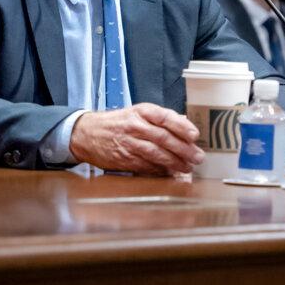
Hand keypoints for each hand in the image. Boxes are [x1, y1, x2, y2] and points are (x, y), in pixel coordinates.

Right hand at [68, 103, 203, 175]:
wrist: (87, 133)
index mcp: (140, 111)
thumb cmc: (117, 122)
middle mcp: (135, 126)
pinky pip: (145, 165)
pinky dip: (160, 170)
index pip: (164, 117)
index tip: (194, 135)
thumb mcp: (137, 113)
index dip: (181, 126)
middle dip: (183, 149)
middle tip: (197, 157)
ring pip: (155, 153)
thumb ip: (160, 118)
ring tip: (188, 167)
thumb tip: (184, 123)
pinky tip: (171, 173)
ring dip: (174, 162)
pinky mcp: (124, 159)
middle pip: (163, 138)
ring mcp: (129, 143)